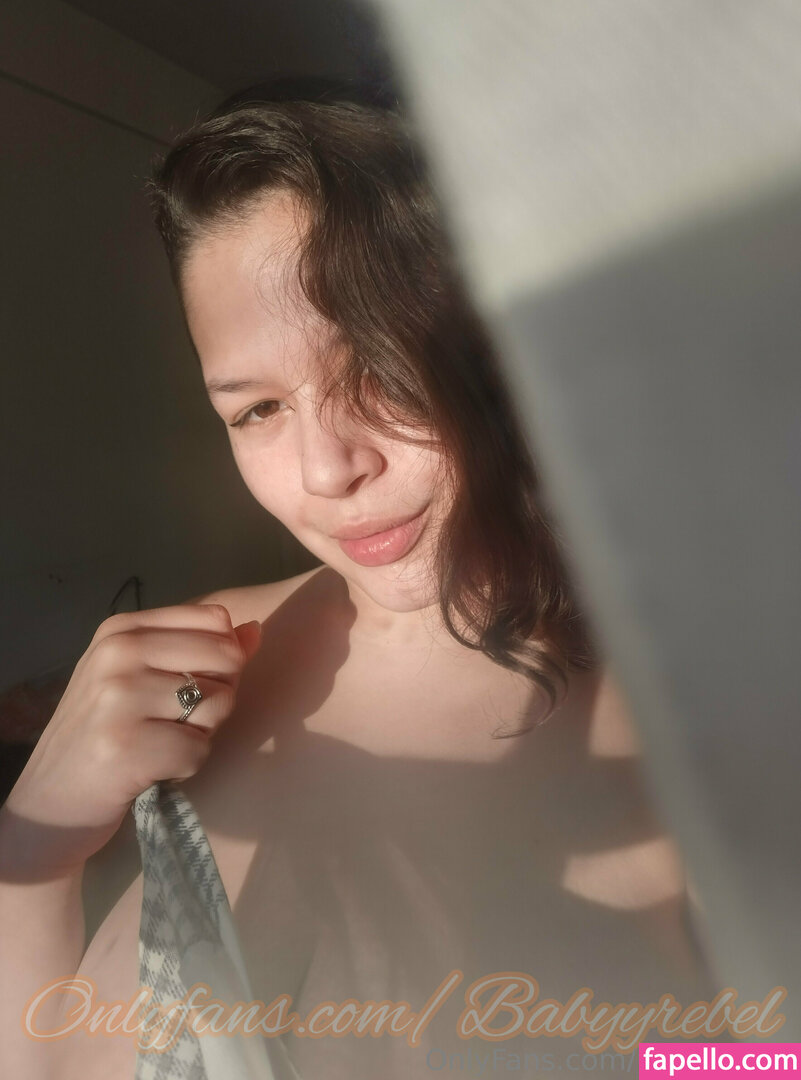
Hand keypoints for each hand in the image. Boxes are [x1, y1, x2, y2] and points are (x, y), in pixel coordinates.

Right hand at [0, 604, 260, 879]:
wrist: (50, 803)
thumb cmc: (101, 734)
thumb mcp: (140, 678)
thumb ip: (199, 651)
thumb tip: (254, 631)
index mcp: (121, 629)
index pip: (214, 620)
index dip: (220, 658)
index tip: (185, 685)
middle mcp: (117, 653)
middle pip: (225, 658)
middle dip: (217, 697)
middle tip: (175, 722)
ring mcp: (119, 698)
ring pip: (218, 703)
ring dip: (200, 735)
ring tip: (159, 744)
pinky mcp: (126, 746)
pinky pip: (199, 749)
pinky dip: (186, 767)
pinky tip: (153, 770)